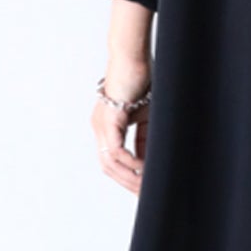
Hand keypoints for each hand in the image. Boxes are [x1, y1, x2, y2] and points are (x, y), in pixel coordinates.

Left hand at [91, 58, 149, 194]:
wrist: (133, 56)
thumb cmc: (141, 79)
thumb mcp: (147, 115)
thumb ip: (147, 136)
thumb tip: (150, 158)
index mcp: (107, 127)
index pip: (114, 161)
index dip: (128, 177)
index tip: (144, 188)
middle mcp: (100, 128)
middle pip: (109, 167)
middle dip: (128, 183)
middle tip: (145, 194)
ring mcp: (101, 125)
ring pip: (110, 163)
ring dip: (128, 177)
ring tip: (146, 185)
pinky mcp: (109, 120)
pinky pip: (116, 150)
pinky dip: (129, 162)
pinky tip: (144, 167)